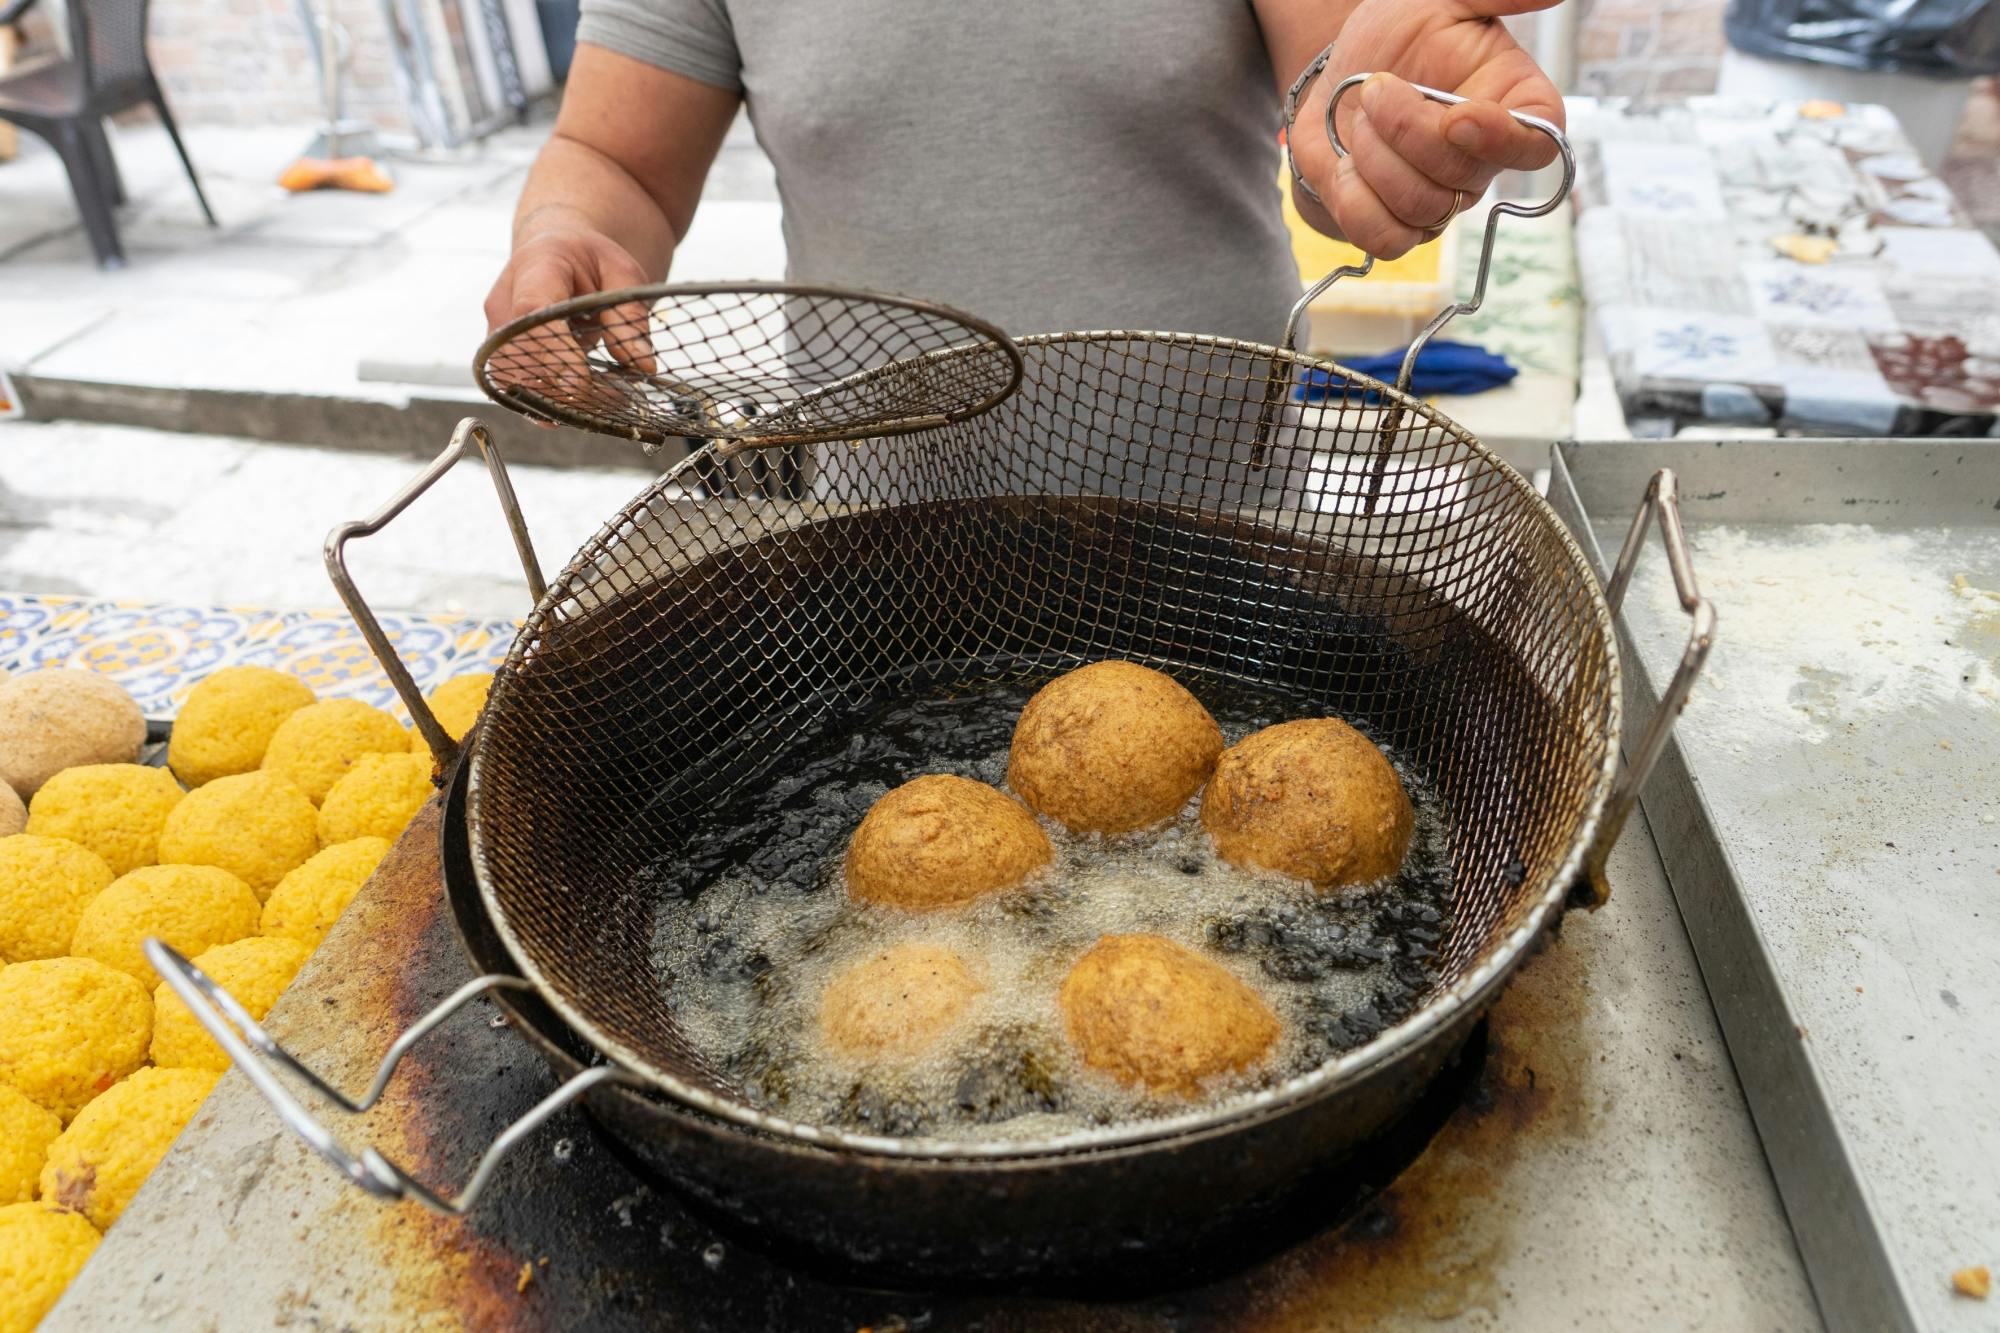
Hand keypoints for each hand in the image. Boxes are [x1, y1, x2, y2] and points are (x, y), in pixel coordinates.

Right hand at [482, 214, 657, 414]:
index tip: (579, 385)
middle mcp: (506, 299)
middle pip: (513, 353)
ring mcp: (498, 329)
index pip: (533, 310)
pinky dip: (549, 402)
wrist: (556, 253)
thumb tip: (643, 366)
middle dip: (556, 386)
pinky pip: (516, 385)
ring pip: (509, 377)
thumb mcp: (622, 274)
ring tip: (603, 401)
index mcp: (538, 266)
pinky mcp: (501, 352)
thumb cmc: (590, 261)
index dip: (553, 352)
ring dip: (553, 400)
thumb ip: (630, 316)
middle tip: (610, 399)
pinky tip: (584, 405)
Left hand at [1293, 0, 1564, 258]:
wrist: (1344, 72)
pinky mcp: (1398, 225)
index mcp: (1513, 104)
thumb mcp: (1445, 1)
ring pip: (1421, 208)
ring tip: (1361, 120)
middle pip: (1464, 177)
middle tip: (1376, 88)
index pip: (1539, 144)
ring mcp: (1443, 199)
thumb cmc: (1401, 34)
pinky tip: (1346, 164)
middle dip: (1407, 131)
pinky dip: (1355, 202)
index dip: (1501, 141)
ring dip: (1375, 159)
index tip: (1457, 116)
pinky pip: (1386, 239)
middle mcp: (1483, 160)